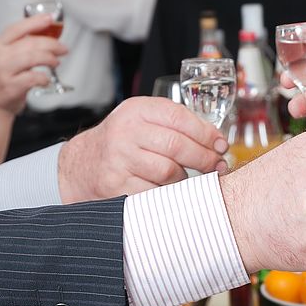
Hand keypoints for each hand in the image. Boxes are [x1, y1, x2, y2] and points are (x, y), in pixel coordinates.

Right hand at [0, 14, 67, 114]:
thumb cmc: (3, 79)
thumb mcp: (7, 58)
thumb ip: (23, 47)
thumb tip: (49, 37)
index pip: (17, 28)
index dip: (35, 22)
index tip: (50, 18)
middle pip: (31, 43)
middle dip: (52, 44)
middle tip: (63, 48)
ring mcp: (4, 71)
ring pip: (33, 57)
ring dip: (50, 59)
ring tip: (56, 62)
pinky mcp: (11, 86)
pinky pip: (34, 77)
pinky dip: (45, 78)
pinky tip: (46, 79)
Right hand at [59, 97, 228, 202]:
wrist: (83, 163)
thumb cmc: (125, 141)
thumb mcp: (145, 120)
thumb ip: (178, 124)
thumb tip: (218, 141)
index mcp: (137, 111)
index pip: (180, 118)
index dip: (207, 134)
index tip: (222, 145)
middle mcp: (125, 132)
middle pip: (178, 147)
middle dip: (205, 159)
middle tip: (217, 166)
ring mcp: (119, 160)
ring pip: (169, 173)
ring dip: (186, 179)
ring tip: (188, 177)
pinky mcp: (115, 185)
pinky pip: (155, 193)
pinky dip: (168, 194)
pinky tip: (170, 190)